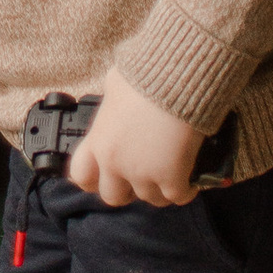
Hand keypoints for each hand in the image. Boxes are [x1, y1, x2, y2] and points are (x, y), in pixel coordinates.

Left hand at [66, 70, 209, 209]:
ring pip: (150, 198)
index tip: (106, 176)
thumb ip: (112, 102)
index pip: (81, 175)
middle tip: (142, 175)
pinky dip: (185, 190)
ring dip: (160, 189)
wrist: (177, 76)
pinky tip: (191, 179)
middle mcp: (115, 162)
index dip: (93, 179)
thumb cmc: (147, 73)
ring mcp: (143, 173)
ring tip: (170, 172)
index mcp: (99, 140)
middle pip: (114, 196)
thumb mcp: (116, 84)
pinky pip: (177, 197)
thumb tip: (116, 99)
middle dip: (127, 189)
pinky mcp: (172, 178)